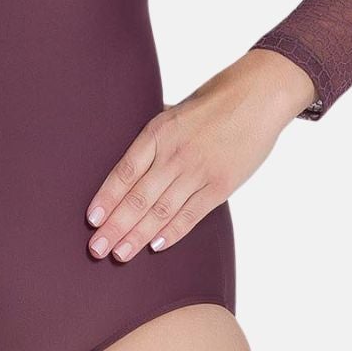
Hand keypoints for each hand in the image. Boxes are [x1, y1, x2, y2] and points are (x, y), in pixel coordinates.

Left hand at [83, 48, 316, 261]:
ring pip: (162, 211)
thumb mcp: (175, 109)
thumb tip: (134, 153)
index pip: (124, 172)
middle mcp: (174, 154)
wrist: (259, 96)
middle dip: (115, 226)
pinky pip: (192, 214)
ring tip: (119, 254)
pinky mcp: (221, 185)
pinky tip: (155, 246)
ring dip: (138, 236)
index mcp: (157, 132)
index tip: (92, 219)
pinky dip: (173, 232)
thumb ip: (156, 135)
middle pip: (138, 197)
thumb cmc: (215, 100)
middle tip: (96, 249)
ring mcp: (198, 171)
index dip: (106, 198)